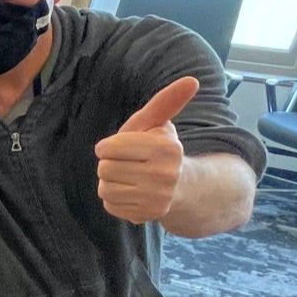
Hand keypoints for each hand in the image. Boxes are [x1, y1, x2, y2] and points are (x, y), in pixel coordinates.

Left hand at [94, 76, 197, 224]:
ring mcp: (157, 199)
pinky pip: (109, 205)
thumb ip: (166, 102)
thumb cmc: (159, 150)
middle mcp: (165, 175)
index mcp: (167, 148)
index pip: (109, 148)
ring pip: (104, 188)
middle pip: (104, 168)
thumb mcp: (158, 124)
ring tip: (130, 178)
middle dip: (110, 164)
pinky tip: (132, 193)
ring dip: (110, 182)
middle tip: (129, 164)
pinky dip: (115, 199)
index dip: (109, 146)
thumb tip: (192, 79)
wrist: (181, 186)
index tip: (120, 147)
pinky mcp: (147, 216)